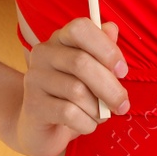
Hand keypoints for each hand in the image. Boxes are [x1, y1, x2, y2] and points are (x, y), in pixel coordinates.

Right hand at [12, 18, 130, 155]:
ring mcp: (35, 79)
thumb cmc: (72, 94)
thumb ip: (103, 49)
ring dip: (98, 109)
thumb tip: (111, 28)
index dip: (106, 48)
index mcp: (59, 39)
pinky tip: (87, 124)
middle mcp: (43, 54)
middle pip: (81, 62)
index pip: (80, 28)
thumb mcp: (91, 71)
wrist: (42, 127)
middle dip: (110, 87)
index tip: (122, 71)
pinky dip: (87, 123)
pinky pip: (69, 113)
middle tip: (123, 105)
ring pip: (77, 91)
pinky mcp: (33, 106)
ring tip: (101, 116)